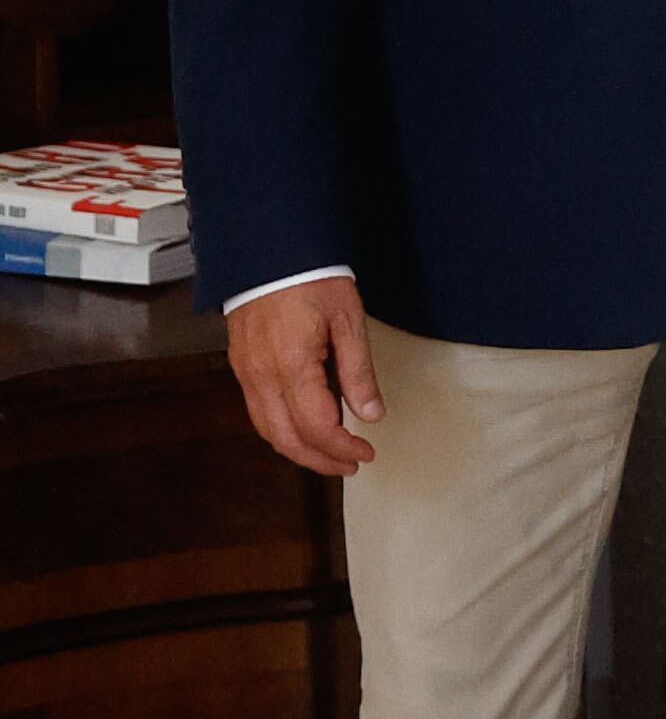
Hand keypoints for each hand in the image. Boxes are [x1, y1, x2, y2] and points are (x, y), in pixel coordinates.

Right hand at [226, 274, 383, 476]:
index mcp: (292, 366)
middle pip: (287, 439)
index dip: (343, 447)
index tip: (367, 452)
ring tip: (330, 455)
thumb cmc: (312, 279)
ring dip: (298, 450)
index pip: (318, 426)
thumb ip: (359, 372)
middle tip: (351, 465)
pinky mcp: (242, 367)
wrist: (270, 253)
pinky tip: (303, 429)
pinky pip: (258, 412)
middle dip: (320, 460)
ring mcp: (246, 373)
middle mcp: (262, 377)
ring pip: (267, 430)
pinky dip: (280, 430)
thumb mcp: (349, 321)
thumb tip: (372, 414)